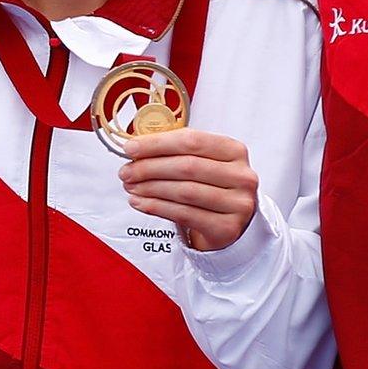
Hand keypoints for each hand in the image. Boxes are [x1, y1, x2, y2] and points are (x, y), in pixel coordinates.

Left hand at [119, 128, 258, 251]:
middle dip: (149, 168)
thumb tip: (136, 148)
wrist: (232, 223)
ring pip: (184, 192)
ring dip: (150, 188)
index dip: (157, 143)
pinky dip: (157, 207)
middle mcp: (241, 175)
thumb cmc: (211, 187)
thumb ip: (175, 152)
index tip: (131, 147)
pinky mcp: (227, 227)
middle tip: (126, 171)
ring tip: (131, 187)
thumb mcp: (202, 162)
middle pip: (187, 166)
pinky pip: (185, 215)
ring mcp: (238, 203)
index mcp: (234, 150)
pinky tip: (140, 202)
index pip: (192, 140)